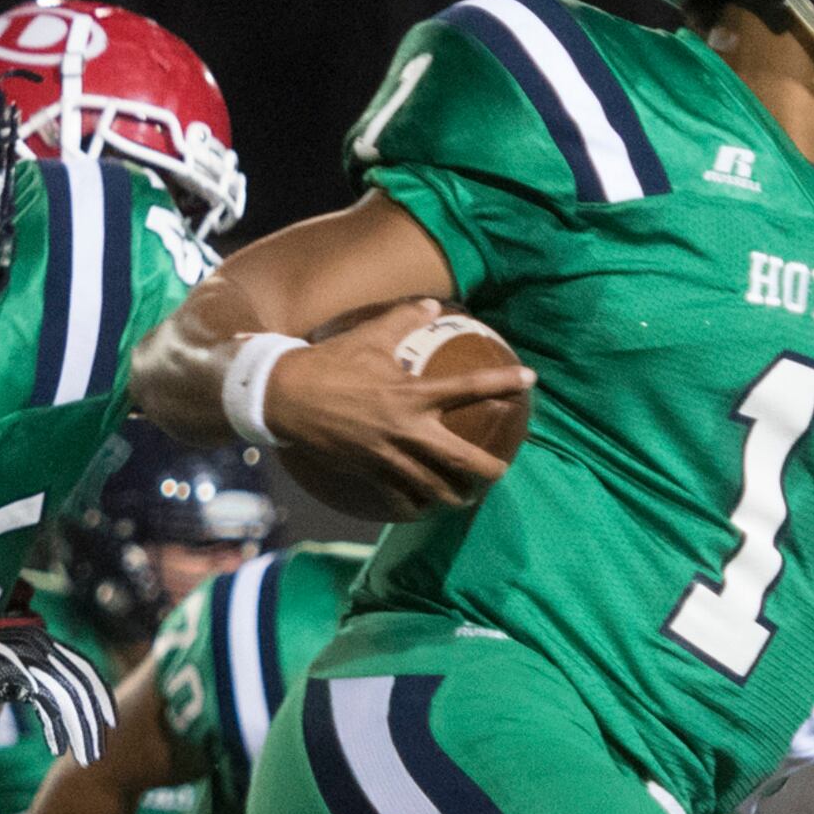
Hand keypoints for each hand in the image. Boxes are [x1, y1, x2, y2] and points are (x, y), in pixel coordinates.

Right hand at [0, 617, 115, 765]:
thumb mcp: (6, 672)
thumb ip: (30, 681)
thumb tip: (51, 702)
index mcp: (40, 641)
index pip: (82, 667)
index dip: (99, 695)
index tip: (108, 721)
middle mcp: (39, 645)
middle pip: (82, 684)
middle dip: (95, 718)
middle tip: (101, 746)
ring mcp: (28, 659)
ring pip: (69, 698)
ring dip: (80, 730)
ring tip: (86, 756)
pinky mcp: (15, 676)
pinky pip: (47, 706)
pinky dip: (55, 729)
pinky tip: (57, 749)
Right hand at [267, 298, 529, 514]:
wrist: (285, 398)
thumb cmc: (330, 363)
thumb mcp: (370, 335)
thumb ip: (405, 320)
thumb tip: (432, 305)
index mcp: (413, 393)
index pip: (469, 386)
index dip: (503, 382)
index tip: (529, 380)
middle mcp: (407, 430)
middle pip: (463, 460)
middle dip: (489, 470)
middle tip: (501, 471)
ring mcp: (389, 457)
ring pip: (435, 487)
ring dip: (457, 495)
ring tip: (467, 496)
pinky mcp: (369, 473)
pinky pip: (401, 498)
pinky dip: (417, 505)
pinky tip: (425, 507)